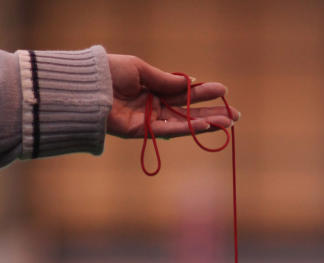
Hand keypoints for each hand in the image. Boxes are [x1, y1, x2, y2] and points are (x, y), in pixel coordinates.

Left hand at [106, 56, 237, 139]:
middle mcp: (153, 105)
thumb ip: (164, 80)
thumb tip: (188, 83)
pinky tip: (206, 126)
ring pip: (184, 123)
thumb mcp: (141, 69)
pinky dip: (189, 129)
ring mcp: (150, 120)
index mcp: (152, 87)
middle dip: (212, 113)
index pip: (182, 92)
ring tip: (228, 124)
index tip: (222, 90)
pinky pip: (170, 130)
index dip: (202, 92)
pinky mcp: (143, 132)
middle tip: (236, 115)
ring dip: (207, 124)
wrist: (88, 89)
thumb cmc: (109, 73)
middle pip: (188, 111)